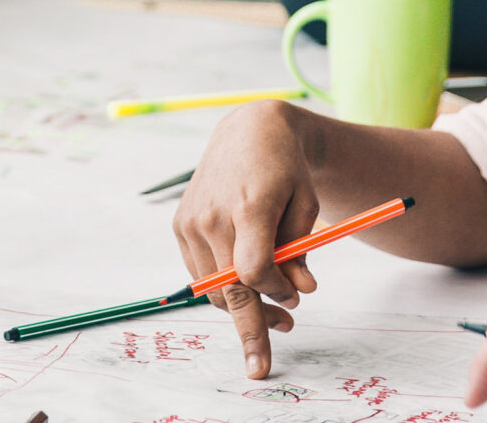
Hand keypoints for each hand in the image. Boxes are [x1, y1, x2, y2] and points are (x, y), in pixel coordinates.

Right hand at [172, 100, 321, 379]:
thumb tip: (301, 294)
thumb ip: (301, 251)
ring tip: (275, 314)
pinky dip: (222, 287)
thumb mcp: (306, 205)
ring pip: (211, 288)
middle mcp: (212, 216)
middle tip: (270, 355)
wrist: (248, 132)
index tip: (296, 301)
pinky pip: (200, 273)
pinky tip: (246, 284)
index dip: (276, 293)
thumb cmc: (285, 169)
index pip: (254, 272)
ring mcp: (191, 222)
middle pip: (227, 290)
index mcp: (248, 207)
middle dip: (251, 328)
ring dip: (239, 308)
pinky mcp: (180, 225)